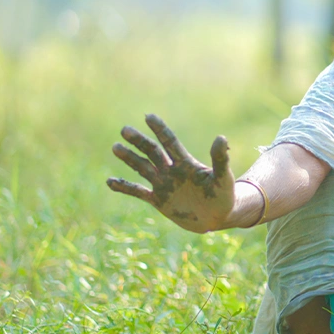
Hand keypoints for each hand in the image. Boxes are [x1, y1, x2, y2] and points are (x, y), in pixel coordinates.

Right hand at [106, 114, 235, 232]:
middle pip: (152, 152)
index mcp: (186, 163)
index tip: (149, 116)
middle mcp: (172, 170)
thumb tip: (221, 138)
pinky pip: (138, 192)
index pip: (170, 142)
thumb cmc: (224, 195)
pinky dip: (125, 187)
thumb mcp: (223, 178)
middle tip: (125, 130)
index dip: (160, 130)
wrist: (218, 217)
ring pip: (142, 168)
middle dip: (139, 142)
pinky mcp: (159, 200)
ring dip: (129, 158)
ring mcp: (164, 185)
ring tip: (116, 147)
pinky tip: (110, 181)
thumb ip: (220, 160)